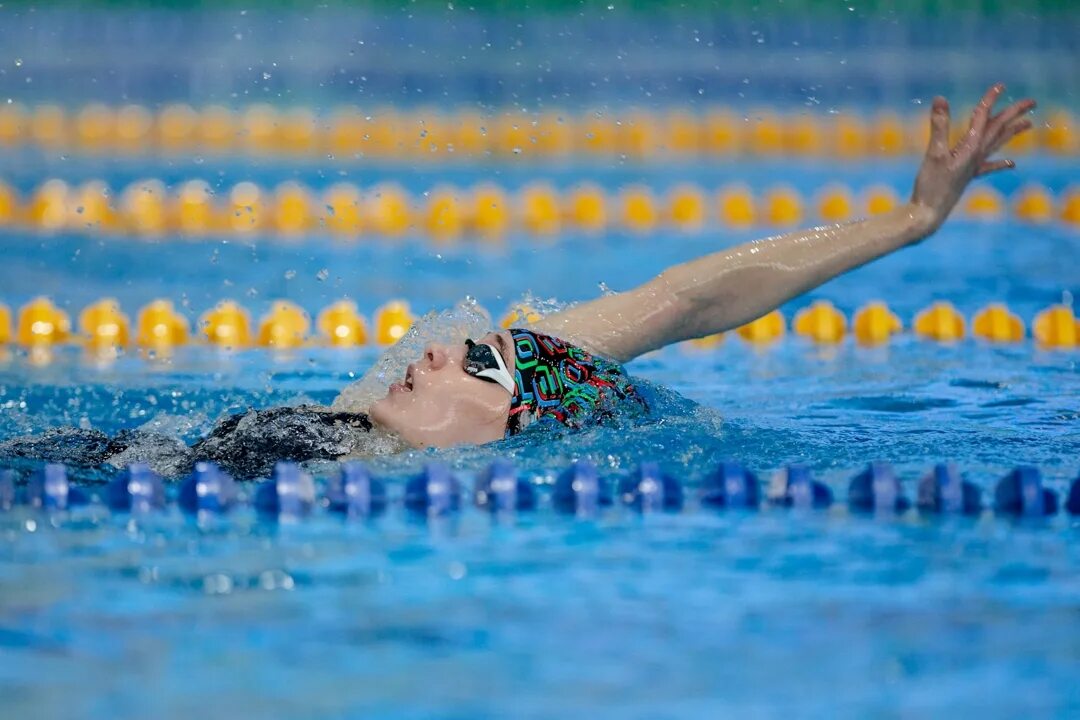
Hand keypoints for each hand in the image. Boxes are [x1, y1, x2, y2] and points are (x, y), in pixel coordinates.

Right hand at [910, 83, 1035, 232]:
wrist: (929, 214)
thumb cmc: (931, 185)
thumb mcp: (933, 153)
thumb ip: (939, 126)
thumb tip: (940, 99)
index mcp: (970, 148)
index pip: (983, 118)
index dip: (990, 100)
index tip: (1000, 86)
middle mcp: (977, 156)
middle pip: (999, 130)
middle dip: (1014, 114)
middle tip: (1032, 102)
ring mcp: (974, 167)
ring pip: (998, 145)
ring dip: (1013, 133)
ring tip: (1029, 124)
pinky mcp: (967, 177)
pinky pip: (989, 167)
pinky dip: (1000, 164)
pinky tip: (1011, 163)